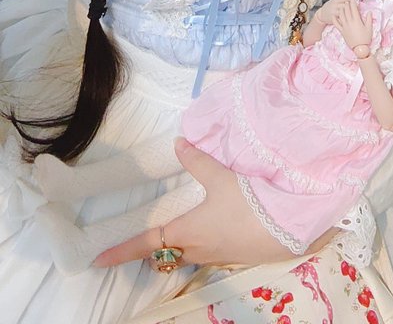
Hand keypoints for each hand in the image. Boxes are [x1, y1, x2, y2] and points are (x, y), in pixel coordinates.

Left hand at [93, 140, 336, 267]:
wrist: (285, 230)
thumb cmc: (248, 205)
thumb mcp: (221, 178)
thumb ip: (198, 161)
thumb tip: (177, 143)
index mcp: (187, 232)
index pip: (146, 243)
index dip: (121, 250)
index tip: (97, 259)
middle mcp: (197, 248)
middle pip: (165, 252)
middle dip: (149, 249)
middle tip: (137, 240)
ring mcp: (216, 254)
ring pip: (186, 253)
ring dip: (175, 246)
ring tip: (171, 232)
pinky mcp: (233, 254)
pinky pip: (205, 251)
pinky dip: (197, 243)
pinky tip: (208, 228)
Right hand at [315, 0, 355, 26]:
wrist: (321, 14)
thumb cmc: (329, 7)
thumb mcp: (335, 0)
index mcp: (336, 0)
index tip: (356, 1)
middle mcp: (334, 5)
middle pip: (346, 5)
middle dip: (352, 7)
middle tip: (357, 8)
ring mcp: (334, 12)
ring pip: (344, 13)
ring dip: (350, 14)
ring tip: (354, 14)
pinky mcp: (333, 19)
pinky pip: (341, 19)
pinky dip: (346, 20)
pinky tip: (349, 20)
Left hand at [333, 0, 372, 50]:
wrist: (359, 48)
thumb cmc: (365, 38)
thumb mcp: (369, 28)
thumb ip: (369, 19)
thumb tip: (369, 12)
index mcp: (357, 21)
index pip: (353, 9)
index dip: (352, 3)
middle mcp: (349, 22)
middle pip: (347, 10)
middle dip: (347, 4)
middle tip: (347, 0)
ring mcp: (345, 26)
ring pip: (341, 15)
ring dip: (341, 9)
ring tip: (342, 5)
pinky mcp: (342, 31)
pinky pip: (336, 24)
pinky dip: (334, 19)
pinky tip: (334, 15)